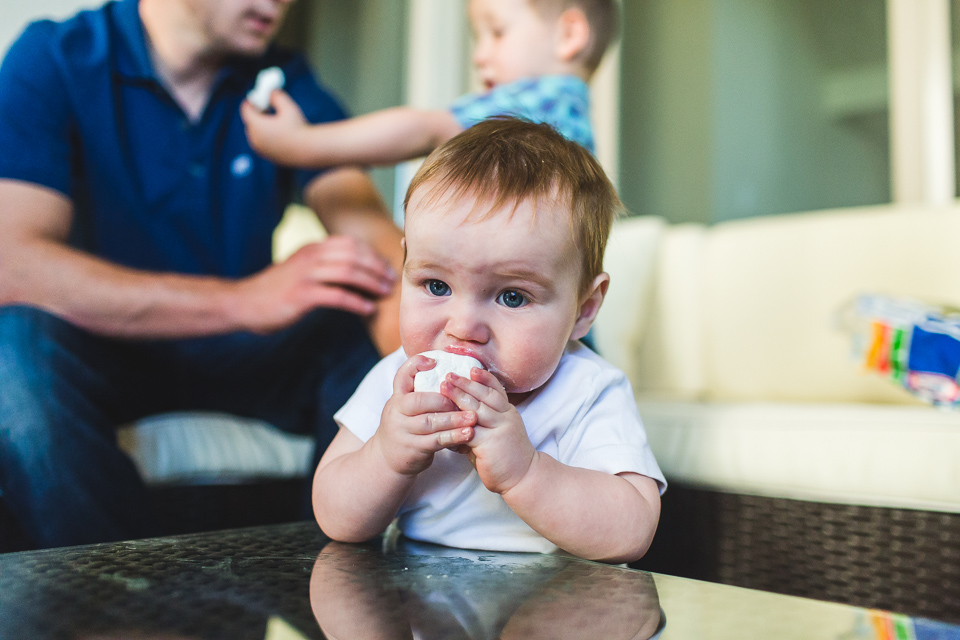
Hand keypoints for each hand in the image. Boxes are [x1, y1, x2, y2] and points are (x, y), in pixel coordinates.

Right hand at [230, 236, 396, 333]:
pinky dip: (357, 302)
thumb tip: (355, 271)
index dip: (373, 254)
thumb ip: (322, 264)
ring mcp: (305, 275)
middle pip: (354, 255)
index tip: (387, 267)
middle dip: (377, 268)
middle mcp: (310, 257)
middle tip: (392, 281)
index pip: (350, 243)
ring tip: (385, 293)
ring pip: (348, 272)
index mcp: (312, 248)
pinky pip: (337, 296)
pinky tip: (368, 309)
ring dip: (371, 283)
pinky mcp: (302, 295)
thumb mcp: (300, 268)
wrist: (244, 303)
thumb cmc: (276, 289)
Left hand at [240, 89, 312, 165]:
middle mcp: (255, 139)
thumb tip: (271, 92)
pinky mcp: (268, 156)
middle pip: (250, 123)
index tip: (257, 98)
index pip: (246, 110)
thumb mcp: (288, 107)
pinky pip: (263, 144)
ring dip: (261, 127)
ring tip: (272, 121)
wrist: (308, 151)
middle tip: (265, 108)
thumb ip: (277, 96)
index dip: (251, 102)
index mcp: (256, 125)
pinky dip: (266, 138)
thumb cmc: (298, 127)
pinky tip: (278, 134)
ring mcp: (260, 149)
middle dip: (256, 115)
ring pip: (256, 134)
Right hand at [372, 354, 476, 476]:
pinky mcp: (413, 449)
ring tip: (473, 417)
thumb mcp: (406, 407)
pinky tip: (468, 433)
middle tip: (464, 398)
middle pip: (417, 401)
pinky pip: (436, 441)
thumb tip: (452, 375)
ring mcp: (403, 431)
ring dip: (454, 419)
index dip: (416, 365)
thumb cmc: (406, 426)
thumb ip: (422, 392)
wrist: (387, 459)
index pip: (402, 376)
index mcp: (397, 397)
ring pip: (429, 422)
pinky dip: (453, 436)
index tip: (434, 362)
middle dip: (442, 399)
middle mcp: (396, 412)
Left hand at [440, 368, 536, 493]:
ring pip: (477, 408)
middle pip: (485, 395)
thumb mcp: (497, 433)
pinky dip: (455, 423)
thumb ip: (481, 422)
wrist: (523, 477)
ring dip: (459, 396)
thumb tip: (457, 415)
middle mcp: (506, 417)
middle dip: (466, 383)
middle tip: (449, 374)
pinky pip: (469, 430)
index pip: (496, 390)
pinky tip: (443, 418)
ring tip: (444, 387)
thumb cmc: (506, 456)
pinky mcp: (490, 443)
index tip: (471, 368)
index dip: (484, 378)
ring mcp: (499, 429)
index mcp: (508, 413)